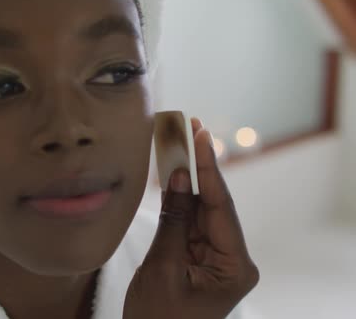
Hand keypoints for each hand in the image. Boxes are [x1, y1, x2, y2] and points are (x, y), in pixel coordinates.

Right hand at [123, 119, 258, 318]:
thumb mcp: (162, 269)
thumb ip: (174, 222)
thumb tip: (180, 178)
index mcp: (234, 266)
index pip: (220, 206)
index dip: (208, 168)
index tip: (200, 134)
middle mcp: (231, 258)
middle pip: (213, 204)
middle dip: (198, 167)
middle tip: (187, 129)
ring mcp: (216, 258)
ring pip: (200, 209)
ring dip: (187, 181)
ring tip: (175, 146)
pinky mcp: (199, 257)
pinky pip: (189, 223)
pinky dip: (178, 202)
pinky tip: (170, 176)